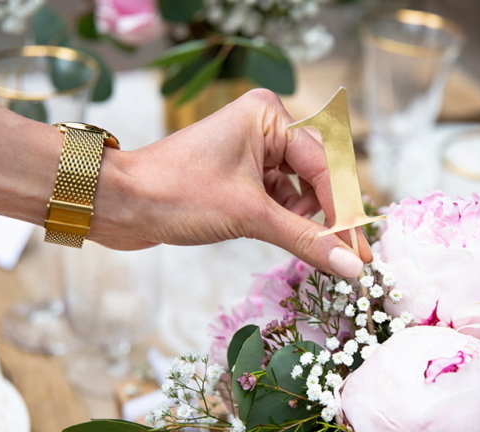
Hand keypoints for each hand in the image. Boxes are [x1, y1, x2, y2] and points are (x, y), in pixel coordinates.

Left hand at [93, 89, 371, 277]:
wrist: (120, 204)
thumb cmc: (176, 194)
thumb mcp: (250, 216)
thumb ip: (306, 239)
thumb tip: (351, 266)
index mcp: (269, 116)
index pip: (323, 165)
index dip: (342, 210)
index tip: (359, 250)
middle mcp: (265, 126)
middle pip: (317, 175)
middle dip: (324, 215)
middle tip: (342, 256)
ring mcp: (253, 150)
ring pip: (300, 190)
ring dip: (300, 219)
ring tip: (288, 239)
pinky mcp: (242, 175)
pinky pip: (279, 198)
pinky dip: (282, 220)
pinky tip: (273, 234)